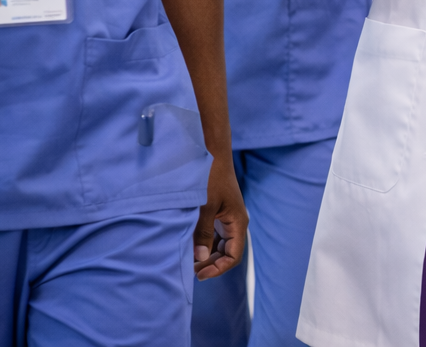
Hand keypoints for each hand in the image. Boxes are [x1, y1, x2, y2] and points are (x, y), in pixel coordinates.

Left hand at [193, 153, 247, 279]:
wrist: (211, 152)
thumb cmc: (210, 177)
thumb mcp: (205, 207)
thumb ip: (203, 233)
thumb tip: (200, 259)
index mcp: (237, 223)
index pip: (233, 256)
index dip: (218, 269)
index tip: (199, 274)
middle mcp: (235, 222)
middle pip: (227, 253)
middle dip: (211, 264)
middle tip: (190, 270)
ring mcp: (227, 217)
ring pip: (220, 245)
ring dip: (207, 255)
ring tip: (188, 260)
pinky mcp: (218, 212)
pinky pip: (214, 234)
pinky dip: (204, 243)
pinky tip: (190, 245)